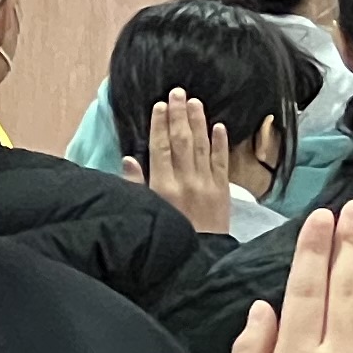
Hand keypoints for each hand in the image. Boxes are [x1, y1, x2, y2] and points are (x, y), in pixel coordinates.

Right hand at [134, 90, 231, 234]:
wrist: (201, 260)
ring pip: (202, 147)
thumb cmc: (169, 237)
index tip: (160, 105)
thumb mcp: (147, 212)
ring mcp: (207, 185)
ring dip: (199, 123)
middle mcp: (187, 181)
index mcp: (164, 187)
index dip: (160, 125)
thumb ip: (136, 186)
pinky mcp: (223, 191)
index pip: (161, 148)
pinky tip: (219, 127)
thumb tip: (128, 159)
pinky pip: (222, 163)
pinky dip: (220, 144)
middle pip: (182, 142)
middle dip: (179, 115)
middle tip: (178, 92)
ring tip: (195, 102)